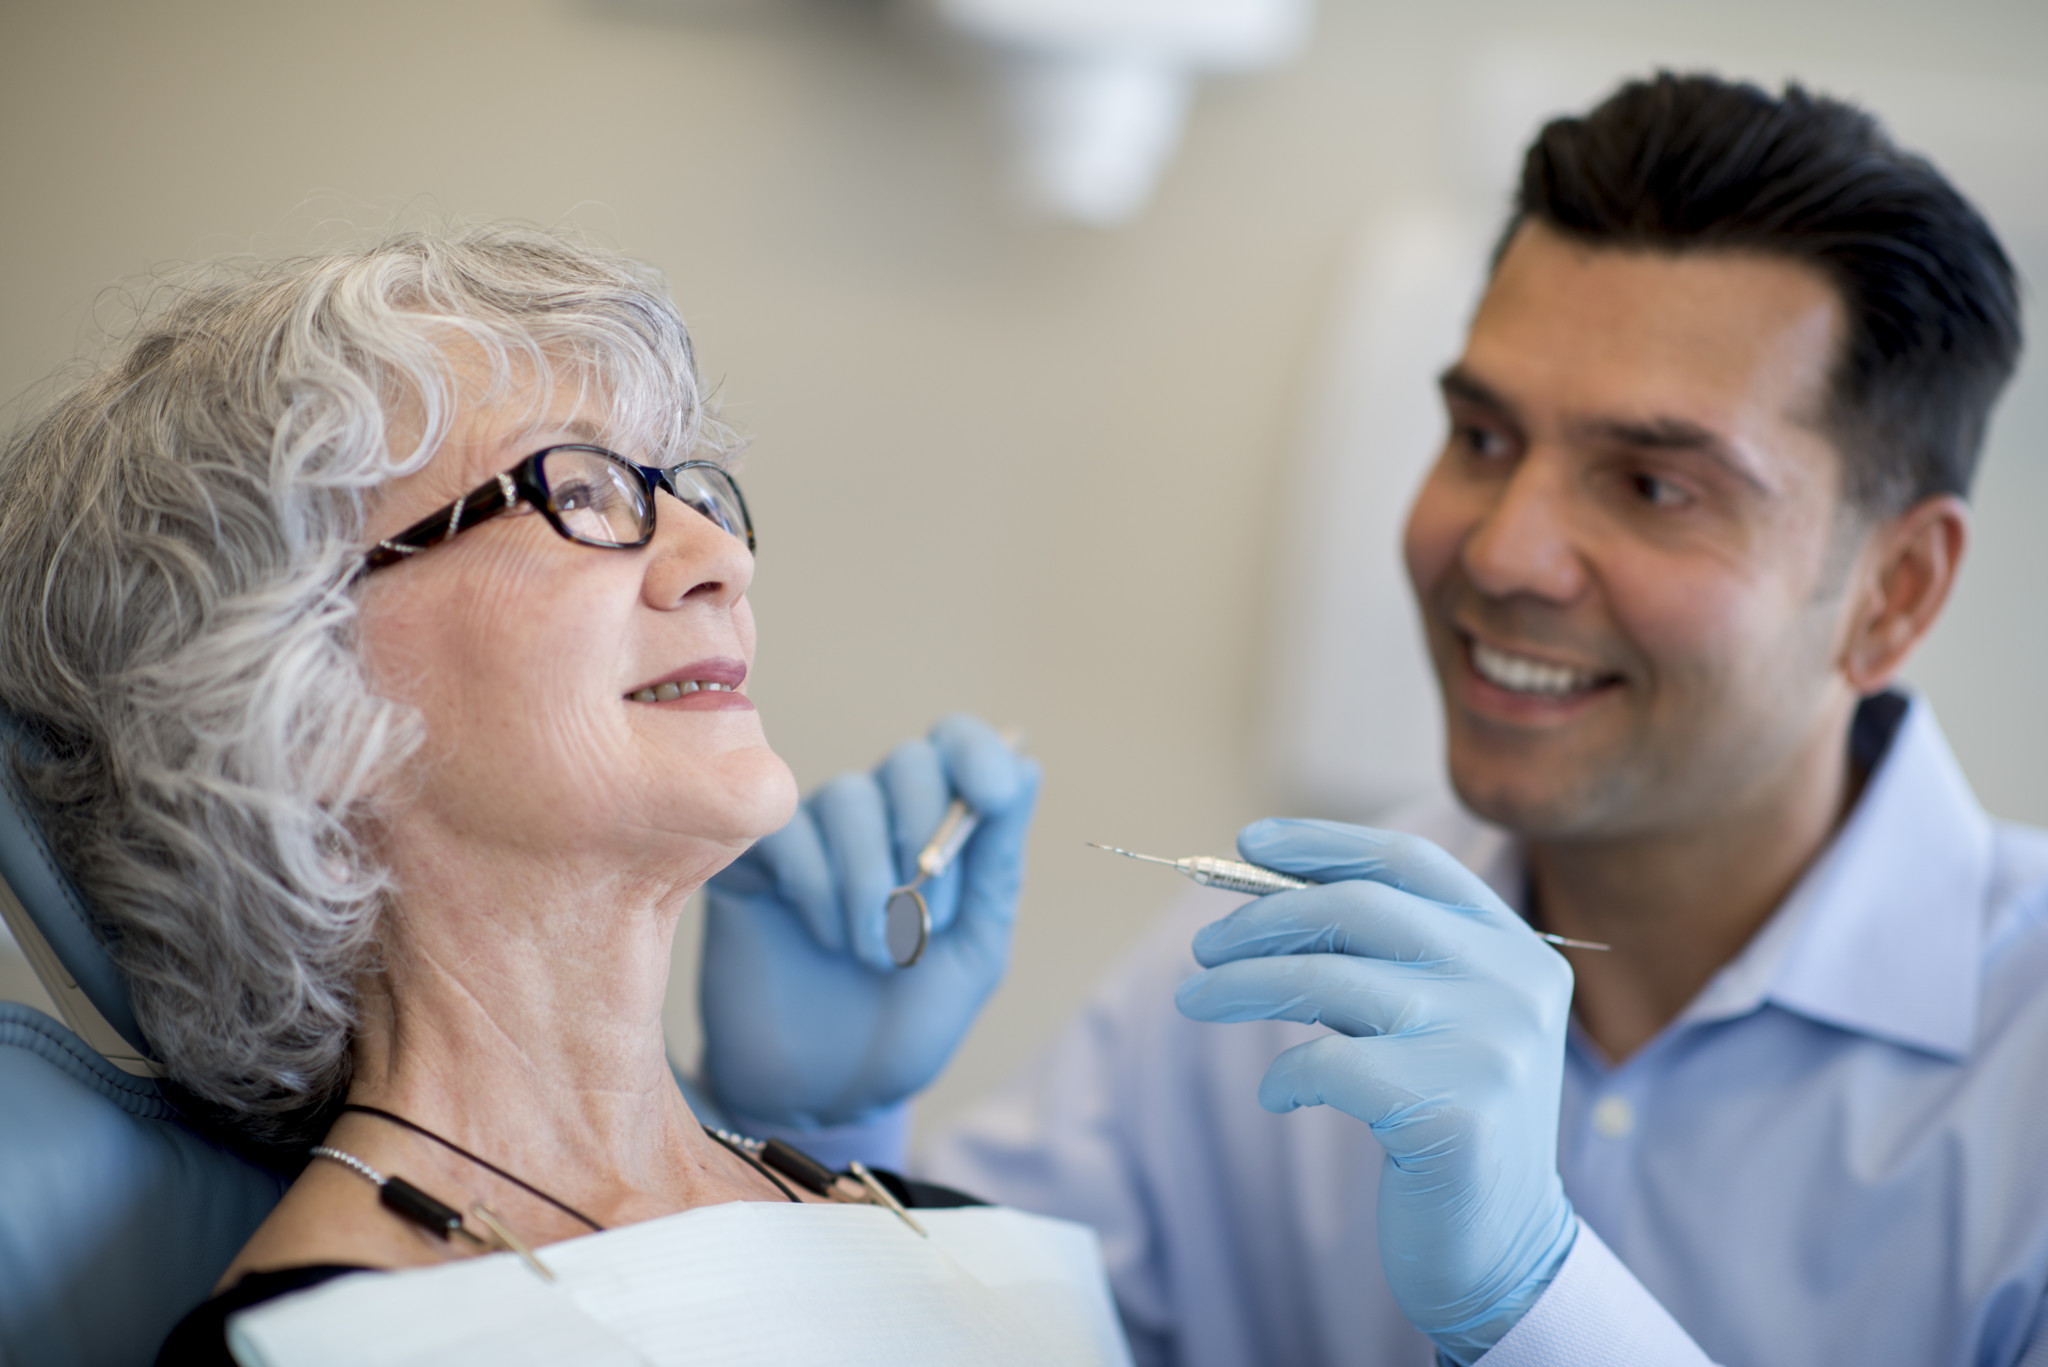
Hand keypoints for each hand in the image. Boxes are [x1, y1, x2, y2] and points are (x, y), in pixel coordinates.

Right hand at [700, 715, 1039, 1127]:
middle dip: (926, 830)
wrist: (821, 1097)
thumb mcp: (972, 952)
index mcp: (938, 833)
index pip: (957, 746)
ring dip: (872, 878)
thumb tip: (1027, 766)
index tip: (993, 794)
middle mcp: (877, 821)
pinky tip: (825, 939)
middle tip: (925, 910)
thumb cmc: (904, 1026)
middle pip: (907, 763)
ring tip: (874, 953)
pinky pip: (785, 833)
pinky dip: (817, 886)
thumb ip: (995, 863)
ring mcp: (812, 839)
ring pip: (848, 797)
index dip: (976, 753)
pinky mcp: (752, 864)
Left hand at [1174, 818, 1578, 1364]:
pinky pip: (1330, 1065)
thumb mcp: (1427, 1021)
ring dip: (1243, 985)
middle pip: (1359, 911)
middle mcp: (1514, 985)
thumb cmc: (1442, 1120)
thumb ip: (1377, 957)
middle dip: (1262, 919)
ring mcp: (1493, 1046)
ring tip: (1195, 1001)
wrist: (1502, 1249)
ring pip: (1331, 982)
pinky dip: (1285, 1075)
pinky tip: (1278, 1095)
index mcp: (1516, 949)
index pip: (1411, 862)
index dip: (1324, 844)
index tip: (1247, 845)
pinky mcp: (1457, 1111)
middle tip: (1202, 948)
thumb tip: (1260, 892)